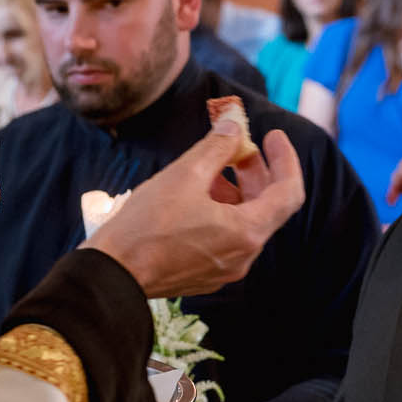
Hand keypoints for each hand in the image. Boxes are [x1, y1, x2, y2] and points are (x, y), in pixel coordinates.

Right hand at [89, 122, 303, 297]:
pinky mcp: (207, 275)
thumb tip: (234, 126)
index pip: (290, 192)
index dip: (286, 159)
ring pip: (246, 222)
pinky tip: (196, 196)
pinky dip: (222, 212)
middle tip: (236, 146)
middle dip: (255, 171)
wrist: (112, 274)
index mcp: (247, 232)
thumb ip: (217, 147)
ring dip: (236, 191)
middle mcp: (244, 256)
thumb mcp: (184, 175)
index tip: (272, 136)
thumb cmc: (146, 225)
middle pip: (267, 206)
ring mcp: (226, 269)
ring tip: (207, 169)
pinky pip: (227, 238)